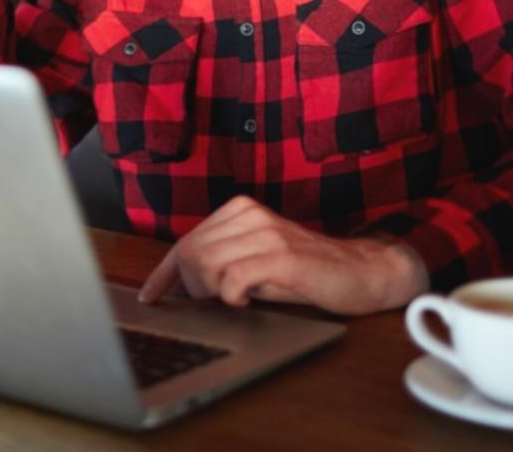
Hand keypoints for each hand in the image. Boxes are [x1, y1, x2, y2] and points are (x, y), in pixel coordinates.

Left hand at [136, 196, 428, 314]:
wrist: (362, 272)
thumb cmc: (308, 271)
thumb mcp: (258, 261)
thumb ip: (223, 262)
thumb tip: (184, 282)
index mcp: (240, 211)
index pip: (186, 241)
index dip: (163, 273)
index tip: (150, 296)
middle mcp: (250, 215)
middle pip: (190, 253)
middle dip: (192, 286)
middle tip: (215, 300)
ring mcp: (267, 233)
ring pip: (206, 264)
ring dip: (211, 291)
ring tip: (235, 298)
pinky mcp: (283, 256)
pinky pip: (233, 278)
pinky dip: (231, 296)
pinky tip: (247, 300)